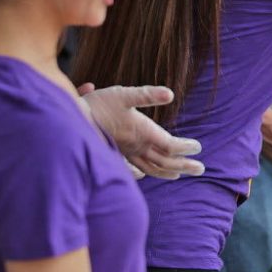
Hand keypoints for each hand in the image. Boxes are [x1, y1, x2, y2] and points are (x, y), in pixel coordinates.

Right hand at [78, 84, 203, 178]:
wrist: (69, 122)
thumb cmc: (97, 105)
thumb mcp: (123, 94)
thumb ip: (147, 95)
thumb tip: (170, 94)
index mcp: (142, 133)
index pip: (170, 146)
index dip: (185, 148)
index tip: (199, 148)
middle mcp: (136, 147)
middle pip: (165, 161)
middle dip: (184, 165)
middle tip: (201, 169)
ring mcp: (126, 153)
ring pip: (150, 168)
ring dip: (167, 171)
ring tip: (179, 175)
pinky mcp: (116, 154)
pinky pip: (134, 169)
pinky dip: (143, 174)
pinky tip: (144, 176)